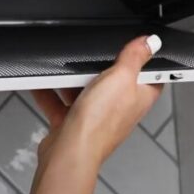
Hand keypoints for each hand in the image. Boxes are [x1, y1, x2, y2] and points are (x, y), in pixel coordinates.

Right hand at [27, 34, 163, 193]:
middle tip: (94, 54)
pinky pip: (61, 103)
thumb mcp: (122, 77)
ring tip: (65, 67)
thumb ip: (136, 57)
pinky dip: (50, 92)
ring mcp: (96, 117)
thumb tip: (152, 41)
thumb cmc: (100, 123)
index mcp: (139, 98)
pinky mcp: (74, 123)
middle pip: (115, 81)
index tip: (137, 45)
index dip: (146, 60)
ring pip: (86, 91)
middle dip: (101, 67)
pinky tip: (42, 82)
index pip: (150, 76)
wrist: (69, 152)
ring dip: (73, 79)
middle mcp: (120, 109)